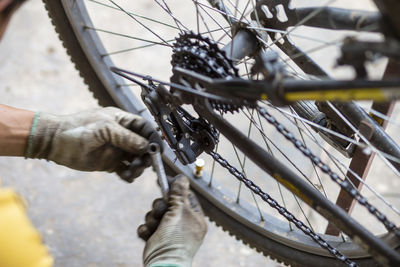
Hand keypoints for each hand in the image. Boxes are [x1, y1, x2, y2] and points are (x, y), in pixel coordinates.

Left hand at [25, 107, 161, 181]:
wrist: (55, 142)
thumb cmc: (78, 128)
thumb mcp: (105, 129)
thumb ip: (126, 137)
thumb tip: (146, 146)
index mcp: (122, 121)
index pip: (145, 128)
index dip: (153, 138)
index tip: (157, 150)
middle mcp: (122, 135)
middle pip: (144, 145)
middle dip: (147, 155)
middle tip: (142, 163)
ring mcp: (117, 150)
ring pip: (136, 159)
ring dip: (138, 166)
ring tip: (132, 171)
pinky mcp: (110, 163)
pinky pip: (126, 170)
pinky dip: (129, 175)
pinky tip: (126, 176)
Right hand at [140, 175, 206, 266]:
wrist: (163, 263)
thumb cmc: (176, 239)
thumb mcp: (180, 211)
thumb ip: (179, 193)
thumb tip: (182, 177)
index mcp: (194, 217)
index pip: (186, 196)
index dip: (175, 188)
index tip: (165, 181)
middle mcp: (183, 224)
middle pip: (168, 203)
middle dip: (160, 207)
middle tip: (161, 212)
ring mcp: (169, 232)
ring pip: (156, 214)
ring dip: (152, 219)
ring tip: (155, 227)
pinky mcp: (156, 239)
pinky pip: (148, 226)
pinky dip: (146, 230)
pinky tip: (148, 234)